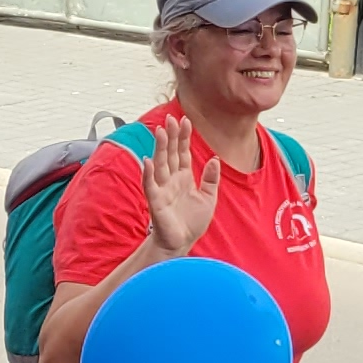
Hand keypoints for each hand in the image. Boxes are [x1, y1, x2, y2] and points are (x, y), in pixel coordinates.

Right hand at [145, 116, 222, 258]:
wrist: (181, 244)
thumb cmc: (191, 222)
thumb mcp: (209, 198)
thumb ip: (211, 179)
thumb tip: (215, 159)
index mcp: (184, 177)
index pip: (183, 153)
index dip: (184, 137)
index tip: (185, 120)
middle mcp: (171, 180)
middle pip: (171, 154)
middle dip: (171, 137)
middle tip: (171, 119)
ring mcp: (162, 189)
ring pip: (160, 164)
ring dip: (160, 148)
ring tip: (161, 132)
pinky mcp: (155, 202)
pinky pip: (150, 186)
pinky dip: (148, 174)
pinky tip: (147, 161)